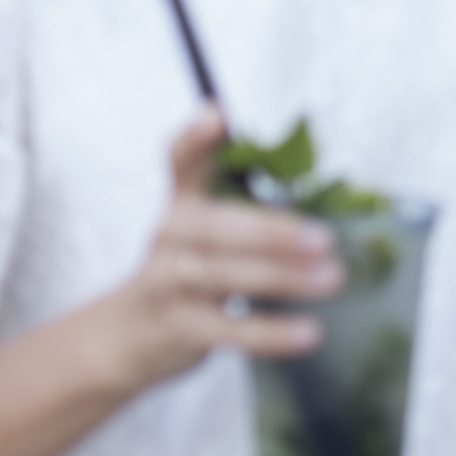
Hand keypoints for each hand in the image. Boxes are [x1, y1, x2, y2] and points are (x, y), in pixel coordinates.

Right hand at [84, 110, 342, 395]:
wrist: (123, 338)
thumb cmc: (184, 271)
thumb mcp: (202, 228)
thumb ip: (246, 201)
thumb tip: (328, 182)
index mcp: (183, 203)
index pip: (181, 162)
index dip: (195, 139)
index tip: (217, 117)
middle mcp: (171, 236)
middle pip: (216, 227)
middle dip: (271, 232)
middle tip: (326, 238)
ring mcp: (169, 282)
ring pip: (225, 276)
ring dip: (283, 278)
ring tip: (332, 278)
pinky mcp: (179, 328)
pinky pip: (228, 329)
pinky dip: (270, 332)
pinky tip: (308, 332)